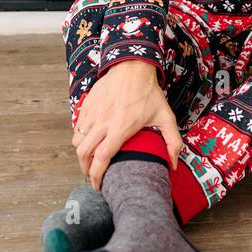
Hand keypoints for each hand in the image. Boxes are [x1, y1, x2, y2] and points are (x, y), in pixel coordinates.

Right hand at [72, 60, 181, 190]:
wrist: (132, 66)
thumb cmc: (148, 92)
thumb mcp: (166, 116)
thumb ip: (173, 142)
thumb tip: (174, 165)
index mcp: (120, 128)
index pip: (101, 158)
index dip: (97, 176)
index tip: (98, 186)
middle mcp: (103, 122)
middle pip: (83, 153)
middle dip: (85, 170)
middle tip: (92, 176)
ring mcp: (93, 113)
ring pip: (77, 141)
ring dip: (81, 154)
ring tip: (89, 160)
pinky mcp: (87, 105)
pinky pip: (77, 127)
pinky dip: (80, 137)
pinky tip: (89, 140)